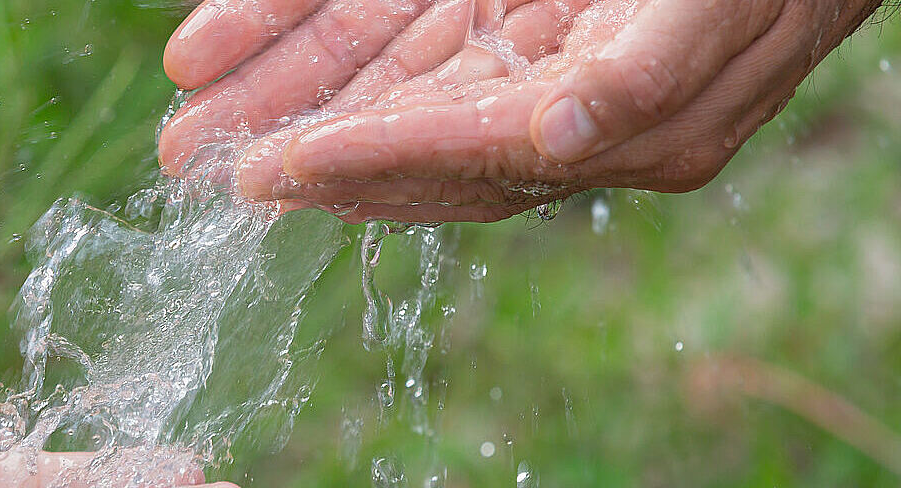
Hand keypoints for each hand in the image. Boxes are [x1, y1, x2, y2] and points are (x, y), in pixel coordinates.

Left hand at [159, 0, 882, 221]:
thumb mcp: (714, 11)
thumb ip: (643, 75)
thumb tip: (551, 143)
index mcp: (625, 117)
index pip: (475, 153)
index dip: (377, 158)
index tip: (288, 164)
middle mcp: (558, 89)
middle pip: (405, 125)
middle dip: (296, 140)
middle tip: (194, 158)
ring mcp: (519, 37)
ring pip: (380, 71)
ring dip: (281, 84)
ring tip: (186, 112)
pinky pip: (384, 10)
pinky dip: (299, 17)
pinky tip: (219, 36)